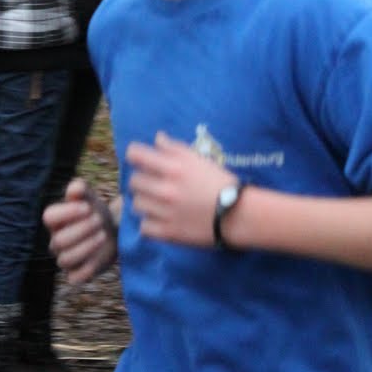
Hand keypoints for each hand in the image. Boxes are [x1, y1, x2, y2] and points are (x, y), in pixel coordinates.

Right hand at [44, 178, 117, 282]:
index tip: (88, 207)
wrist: (113, 231)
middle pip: (58, 241)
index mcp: (55, 221)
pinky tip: (99, 257)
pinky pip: (75, 278)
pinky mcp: (78, 274)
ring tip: (103, 235)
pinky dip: (86, 269)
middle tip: (100, 221)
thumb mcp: (89, 197)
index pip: (48, 217)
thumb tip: (75, 189)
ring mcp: (66, 259)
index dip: (67, 213)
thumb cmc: (96, 212)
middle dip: (82, 230)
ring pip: (65, 260)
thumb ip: (80, 189)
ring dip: (86, 247)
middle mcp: (56, 241)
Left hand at [126, 132, 232, 247]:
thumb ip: (174, 147)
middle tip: (153, 184)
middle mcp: (166, 189)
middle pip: (133, 181)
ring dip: (145, 202)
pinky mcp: (169, 233)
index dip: (135, 156)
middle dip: (142, 180)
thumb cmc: (220, 183)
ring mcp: (166, 212)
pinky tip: (160, 219)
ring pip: (136, 204)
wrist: (238, 214)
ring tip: (157, 203)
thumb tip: (156, 138)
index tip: (140, 160)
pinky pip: (144, 227)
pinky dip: (150, 223)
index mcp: (173, 168)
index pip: (135, 155)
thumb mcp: (199, 159)